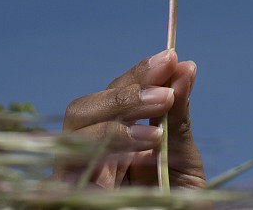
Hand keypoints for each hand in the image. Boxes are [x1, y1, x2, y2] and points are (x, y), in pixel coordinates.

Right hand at [50, 49, 204, 188]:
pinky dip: (106, 158)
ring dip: (114, 126)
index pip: (112, 95)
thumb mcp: (182, 159)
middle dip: (122, 94)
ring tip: (155, 132)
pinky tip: (140, 156)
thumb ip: (178, 115)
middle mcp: (87, 156)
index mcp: (112, 139)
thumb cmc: (175, 204)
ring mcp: (73, 180)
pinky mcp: (68, 200)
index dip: (137, 74)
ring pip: (70, 138)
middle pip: (82, 110)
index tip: (170, 57)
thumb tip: (185, 67)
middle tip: (163, 93)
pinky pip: (72, 175)